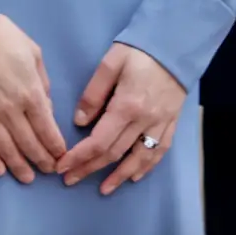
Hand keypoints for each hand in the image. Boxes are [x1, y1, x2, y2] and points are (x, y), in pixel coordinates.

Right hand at [0, 15, 66, 183]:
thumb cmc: (1, 36)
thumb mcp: (33, 52)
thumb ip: (43, 82)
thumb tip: (47, 108)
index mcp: (30, 92)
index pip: (48, 130)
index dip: (56, 148)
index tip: (61, 157)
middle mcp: (10, 109)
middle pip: (29, 144)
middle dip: (42, 161)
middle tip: (48, 170)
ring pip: (6, 150)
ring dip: (19, 166)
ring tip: (27, 177)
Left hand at [56, 43, 186, 193]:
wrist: (173, 46)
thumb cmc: (137, 51)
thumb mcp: (109, 64)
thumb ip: (93, 94)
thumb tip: (79, 122)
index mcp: (126, 106)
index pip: (99, 141)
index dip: (80, 156)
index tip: (62, 166)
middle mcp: (144, 121)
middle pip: (114, 153)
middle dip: (90, 168)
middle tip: (70, 179)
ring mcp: (160, 125)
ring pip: (138, 159)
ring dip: (119, 176)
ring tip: (102, 188)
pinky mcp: (170, 125)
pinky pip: (158, 153)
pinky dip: (146, 167)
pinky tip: (134, 176)